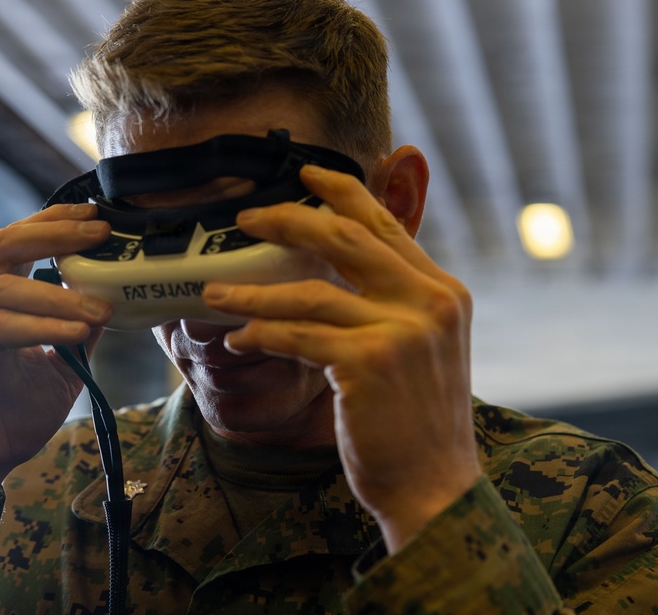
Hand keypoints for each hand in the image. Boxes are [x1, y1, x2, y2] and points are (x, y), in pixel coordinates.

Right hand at [0, 204, 111, 521]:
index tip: (95, 216)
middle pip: (4, 244)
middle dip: (56, 234)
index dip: (53, 221)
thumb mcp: (57, 369)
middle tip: (100, 234)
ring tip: (101, 307)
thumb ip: (76, 331)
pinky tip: (75, 330)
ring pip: (5, 286)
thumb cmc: (6, 417)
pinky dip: (40, 325)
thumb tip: (112, 300)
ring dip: (59, 295)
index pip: (15, 241)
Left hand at [202, 160, 480, 552]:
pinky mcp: (369, 363)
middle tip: (246, 218)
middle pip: (345, 239)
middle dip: (289, 219)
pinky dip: (260, 334)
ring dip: (253, 292)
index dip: (343, 193)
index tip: (306, 172)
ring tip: (215, 292)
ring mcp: (401, 331)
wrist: (435, 486)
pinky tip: (238, 339)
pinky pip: (296, 336)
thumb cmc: (415, 422)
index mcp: (442, 292)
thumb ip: (392, 304)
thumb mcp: (421, 350)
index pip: (386, 226)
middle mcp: (429, 302)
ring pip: (309, 293)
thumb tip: (335, 274)